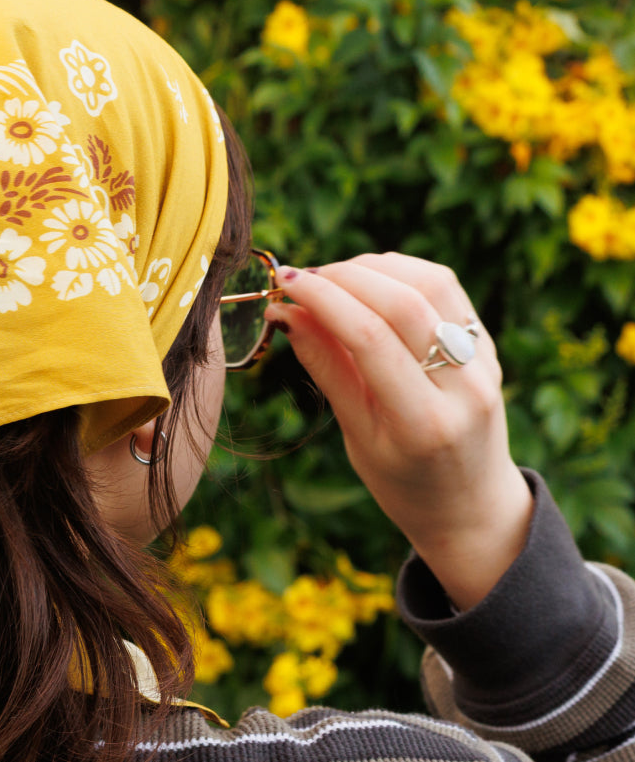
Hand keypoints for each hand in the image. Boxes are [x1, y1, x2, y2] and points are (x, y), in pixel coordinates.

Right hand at [264, 253, 532, 610]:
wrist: (470, 505)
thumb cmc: (401, 479)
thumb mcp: (355, 434)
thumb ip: (326, 366)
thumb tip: (284, 310)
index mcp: (424, 424)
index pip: (371, 338)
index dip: (322, 299)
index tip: (283, 282)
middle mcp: (464, 388)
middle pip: (403, 302)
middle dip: (342, 277)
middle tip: (299, 278)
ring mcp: (485, 362)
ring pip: (429, 282)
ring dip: (372, 267)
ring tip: (331, 278)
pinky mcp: (488, 344)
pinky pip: (444, 287)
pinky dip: (400, 271)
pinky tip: (368, 281)